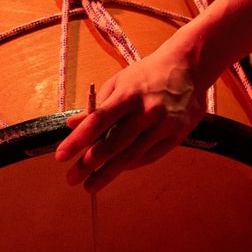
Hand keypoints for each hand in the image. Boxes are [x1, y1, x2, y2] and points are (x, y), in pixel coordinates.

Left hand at [53, 40, 208, 192]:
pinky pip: (150, 156)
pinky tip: (117, 171)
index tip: (61, 157)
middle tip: (72, 179)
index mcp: (128, 94)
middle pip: (113, 144)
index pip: (98, 121)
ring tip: (90, 185)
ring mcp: (164, 125)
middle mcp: (146, 111)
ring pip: (132, 156)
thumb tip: (72, 125)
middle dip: (89, 165)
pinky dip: (131, 165)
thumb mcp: (120, 82)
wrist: (190, 66)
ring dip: (108, 172)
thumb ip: (97, 105)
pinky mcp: (177, 135)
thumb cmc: (149, 73)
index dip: (78, 141)